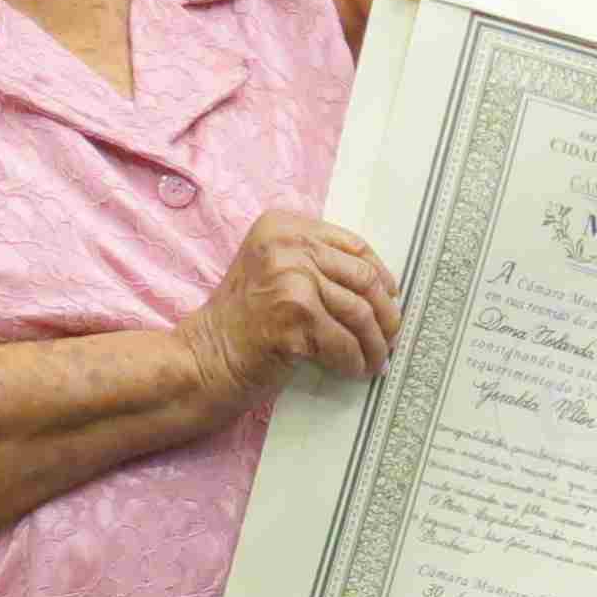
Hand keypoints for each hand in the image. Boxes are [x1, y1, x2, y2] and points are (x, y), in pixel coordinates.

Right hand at [181, 208, 402, 408]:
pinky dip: (355, 361)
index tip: (391, 298)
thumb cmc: (244, 322)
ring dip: (375, 344)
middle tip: (390, 337)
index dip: (381, 276)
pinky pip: (344, 343)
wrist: (205, 359)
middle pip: (364, 278)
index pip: (353, 246)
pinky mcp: (294, 319)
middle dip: (385, 314)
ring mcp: (290, 280)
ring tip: (376, 360)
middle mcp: (286, 245)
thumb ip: (317, 264)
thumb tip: (384, 285)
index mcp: (283, 226)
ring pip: (359, 313)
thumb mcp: (275, 271)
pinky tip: (354, 370)